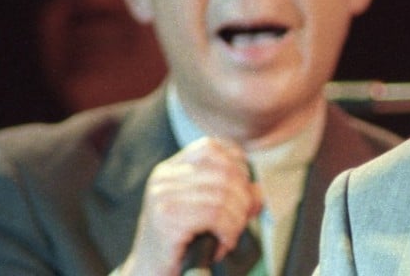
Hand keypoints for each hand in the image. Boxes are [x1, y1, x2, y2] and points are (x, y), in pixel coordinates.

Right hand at [119, 137, 262, 275]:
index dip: (237, 165)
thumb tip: (259, 192)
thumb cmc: (182, 241)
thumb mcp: (209, 212)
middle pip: (225, 172)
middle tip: (239, 222)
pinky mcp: (167, 220)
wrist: (150, 272)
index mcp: (171, 168)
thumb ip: (235, 196)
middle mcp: (163, 178)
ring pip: (224, 196)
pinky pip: (216, 216)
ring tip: (229, 236)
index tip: (242, 189)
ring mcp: (162, 197)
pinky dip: (229, 232)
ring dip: (236, 221)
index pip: (211, 147)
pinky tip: (222, 244)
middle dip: (243, 199)